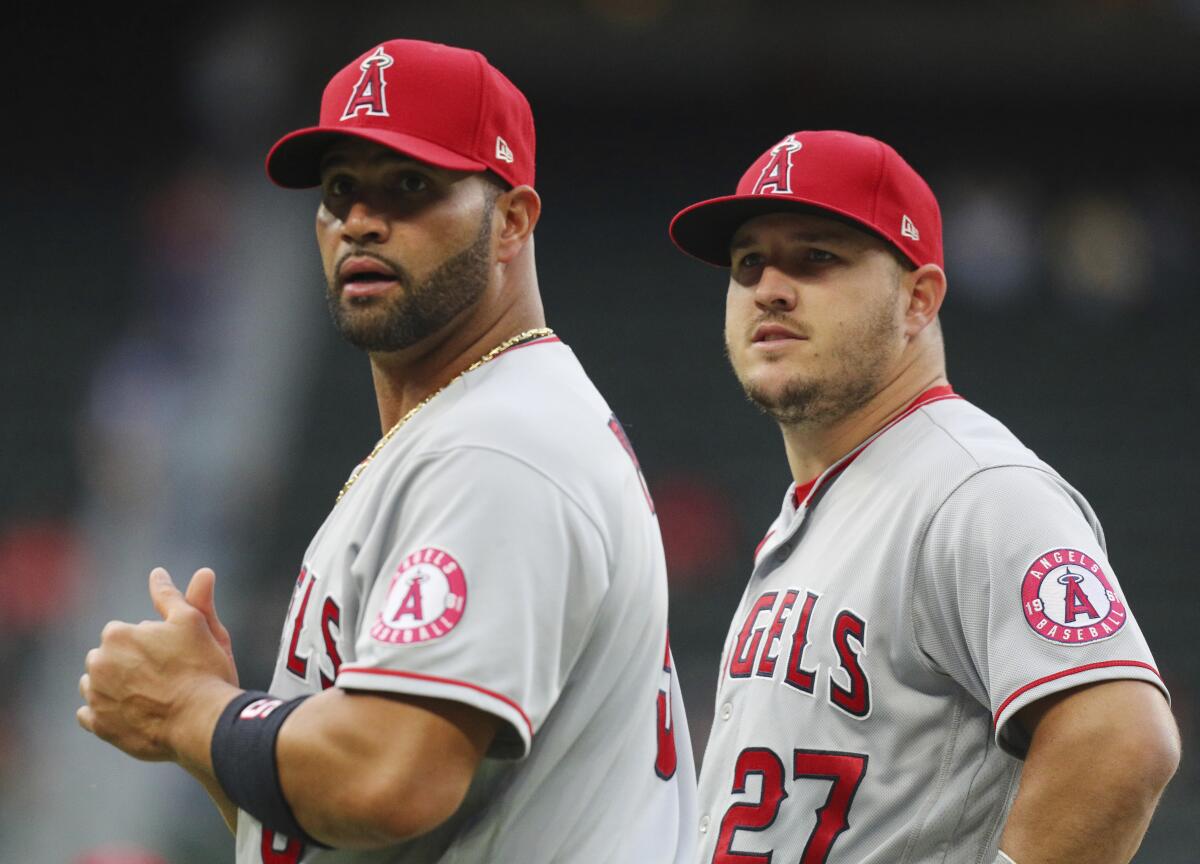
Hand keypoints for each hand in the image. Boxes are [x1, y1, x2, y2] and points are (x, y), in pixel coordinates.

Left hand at [78, 567, 240, 762]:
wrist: (202, 722)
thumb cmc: (202, 668)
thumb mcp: (194, 623)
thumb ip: (172, 596)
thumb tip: (158, 572)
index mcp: (117, 634)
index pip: (125, 632)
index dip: (152, 643)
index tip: (172, 655)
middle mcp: (98, 663)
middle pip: (110, 657)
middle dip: (129, 663)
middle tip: (166, 676)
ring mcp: (96, 697)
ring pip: (98, 684)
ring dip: (116, 687)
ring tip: (151, 696)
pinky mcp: (99, 726)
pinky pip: (91, 715)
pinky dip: (107, 713)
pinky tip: (133, 714)